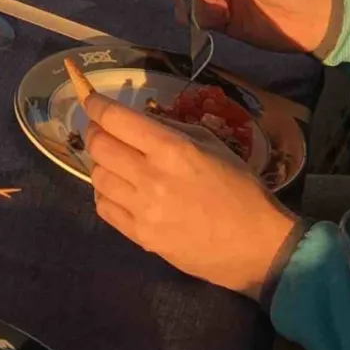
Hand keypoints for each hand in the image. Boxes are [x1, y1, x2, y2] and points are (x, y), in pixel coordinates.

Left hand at [85, 90, 302, 300]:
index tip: (92, 102)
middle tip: (101, 131)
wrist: (257, 246)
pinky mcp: (141, 237)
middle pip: (98, 146)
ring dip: (101, 164)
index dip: (96, 105)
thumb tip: (137, 120)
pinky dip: (105, 193)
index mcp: (172, 149)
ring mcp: (143, 210)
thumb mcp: (212, 144)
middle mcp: (151, 177)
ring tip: (115, 163)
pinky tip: (119, 190)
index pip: (116, 119)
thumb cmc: (240, 189)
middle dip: (94, 132)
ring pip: (97, 176)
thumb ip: (170, 128)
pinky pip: (104, 208)